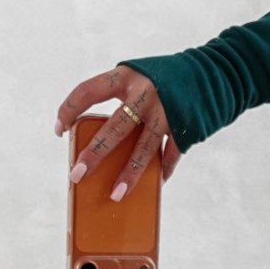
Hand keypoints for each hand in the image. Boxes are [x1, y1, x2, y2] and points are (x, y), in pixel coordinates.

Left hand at [55, 66, 182, 196]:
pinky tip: (155, 184)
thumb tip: (103, 140)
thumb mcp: (137, 77)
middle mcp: (145, 94)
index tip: (59, 130)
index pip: (87, 91)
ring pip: (143, 150)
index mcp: (126, 76)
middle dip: (94, 154)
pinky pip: (169, 155)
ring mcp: (166, 114)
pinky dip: (162, 170)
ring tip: (115, 195)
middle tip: (76, 174)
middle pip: (115, 129)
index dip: (69, 110)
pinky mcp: (184, 129)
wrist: (210, 73)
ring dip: (128, 175)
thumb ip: (121, 99)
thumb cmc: (163, 78)